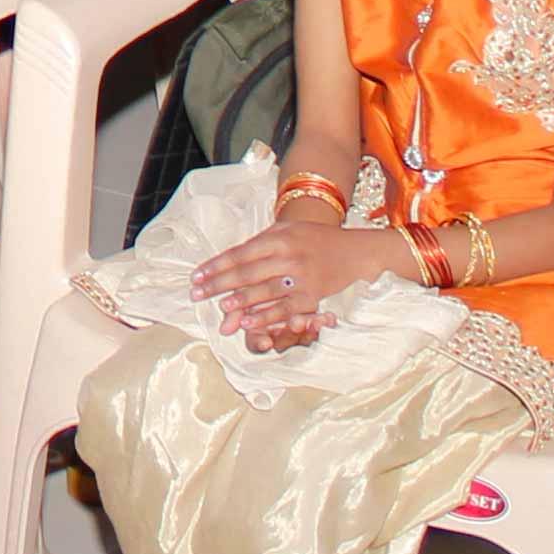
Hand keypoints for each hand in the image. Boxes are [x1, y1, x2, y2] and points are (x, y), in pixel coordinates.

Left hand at [191, 210, 417, 348]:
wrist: (357, 251)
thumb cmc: (316, 239)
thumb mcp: (288, 230)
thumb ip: (260, 243)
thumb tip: (229, 259)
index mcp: (278, 236)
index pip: (239, 253)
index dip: (215, 266)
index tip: (195, 276)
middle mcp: (288, 255)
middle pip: (246, 272)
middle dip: (218, 285)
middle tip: (197, 295)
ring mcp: (301, 276)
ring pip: (263, 291)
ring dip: (239, 302)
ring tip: (220, 308)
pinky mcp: (313, 296)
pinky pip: (284, 308)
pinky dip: (266, 316)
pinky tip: (249, 322)